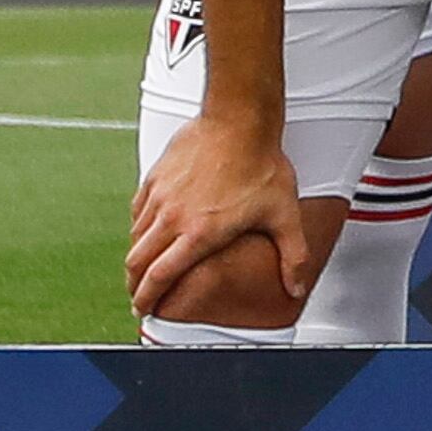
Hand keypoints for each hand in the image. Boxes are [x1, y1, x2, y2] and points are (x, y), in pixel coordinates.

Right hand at [125, 109, 315, 314]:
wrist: (239, 121)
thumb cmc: (262, 165)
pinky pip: (137, 212)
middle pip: (138, 262)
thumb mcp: (285, 215)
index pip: (161, 277)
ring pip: (135, 238)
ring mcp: (160, 197)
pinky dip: (138, 229)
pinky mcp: (154, 179)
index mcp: (200, 233)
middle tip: (140, 297)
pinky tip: (147, 233)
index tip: (144, 309)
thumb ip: (292, 256)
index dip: (148, 298)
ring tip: (144, 269)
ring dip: (136, 258)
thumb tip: (296, 287)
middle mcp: (173, 218)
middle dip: (135, 285)